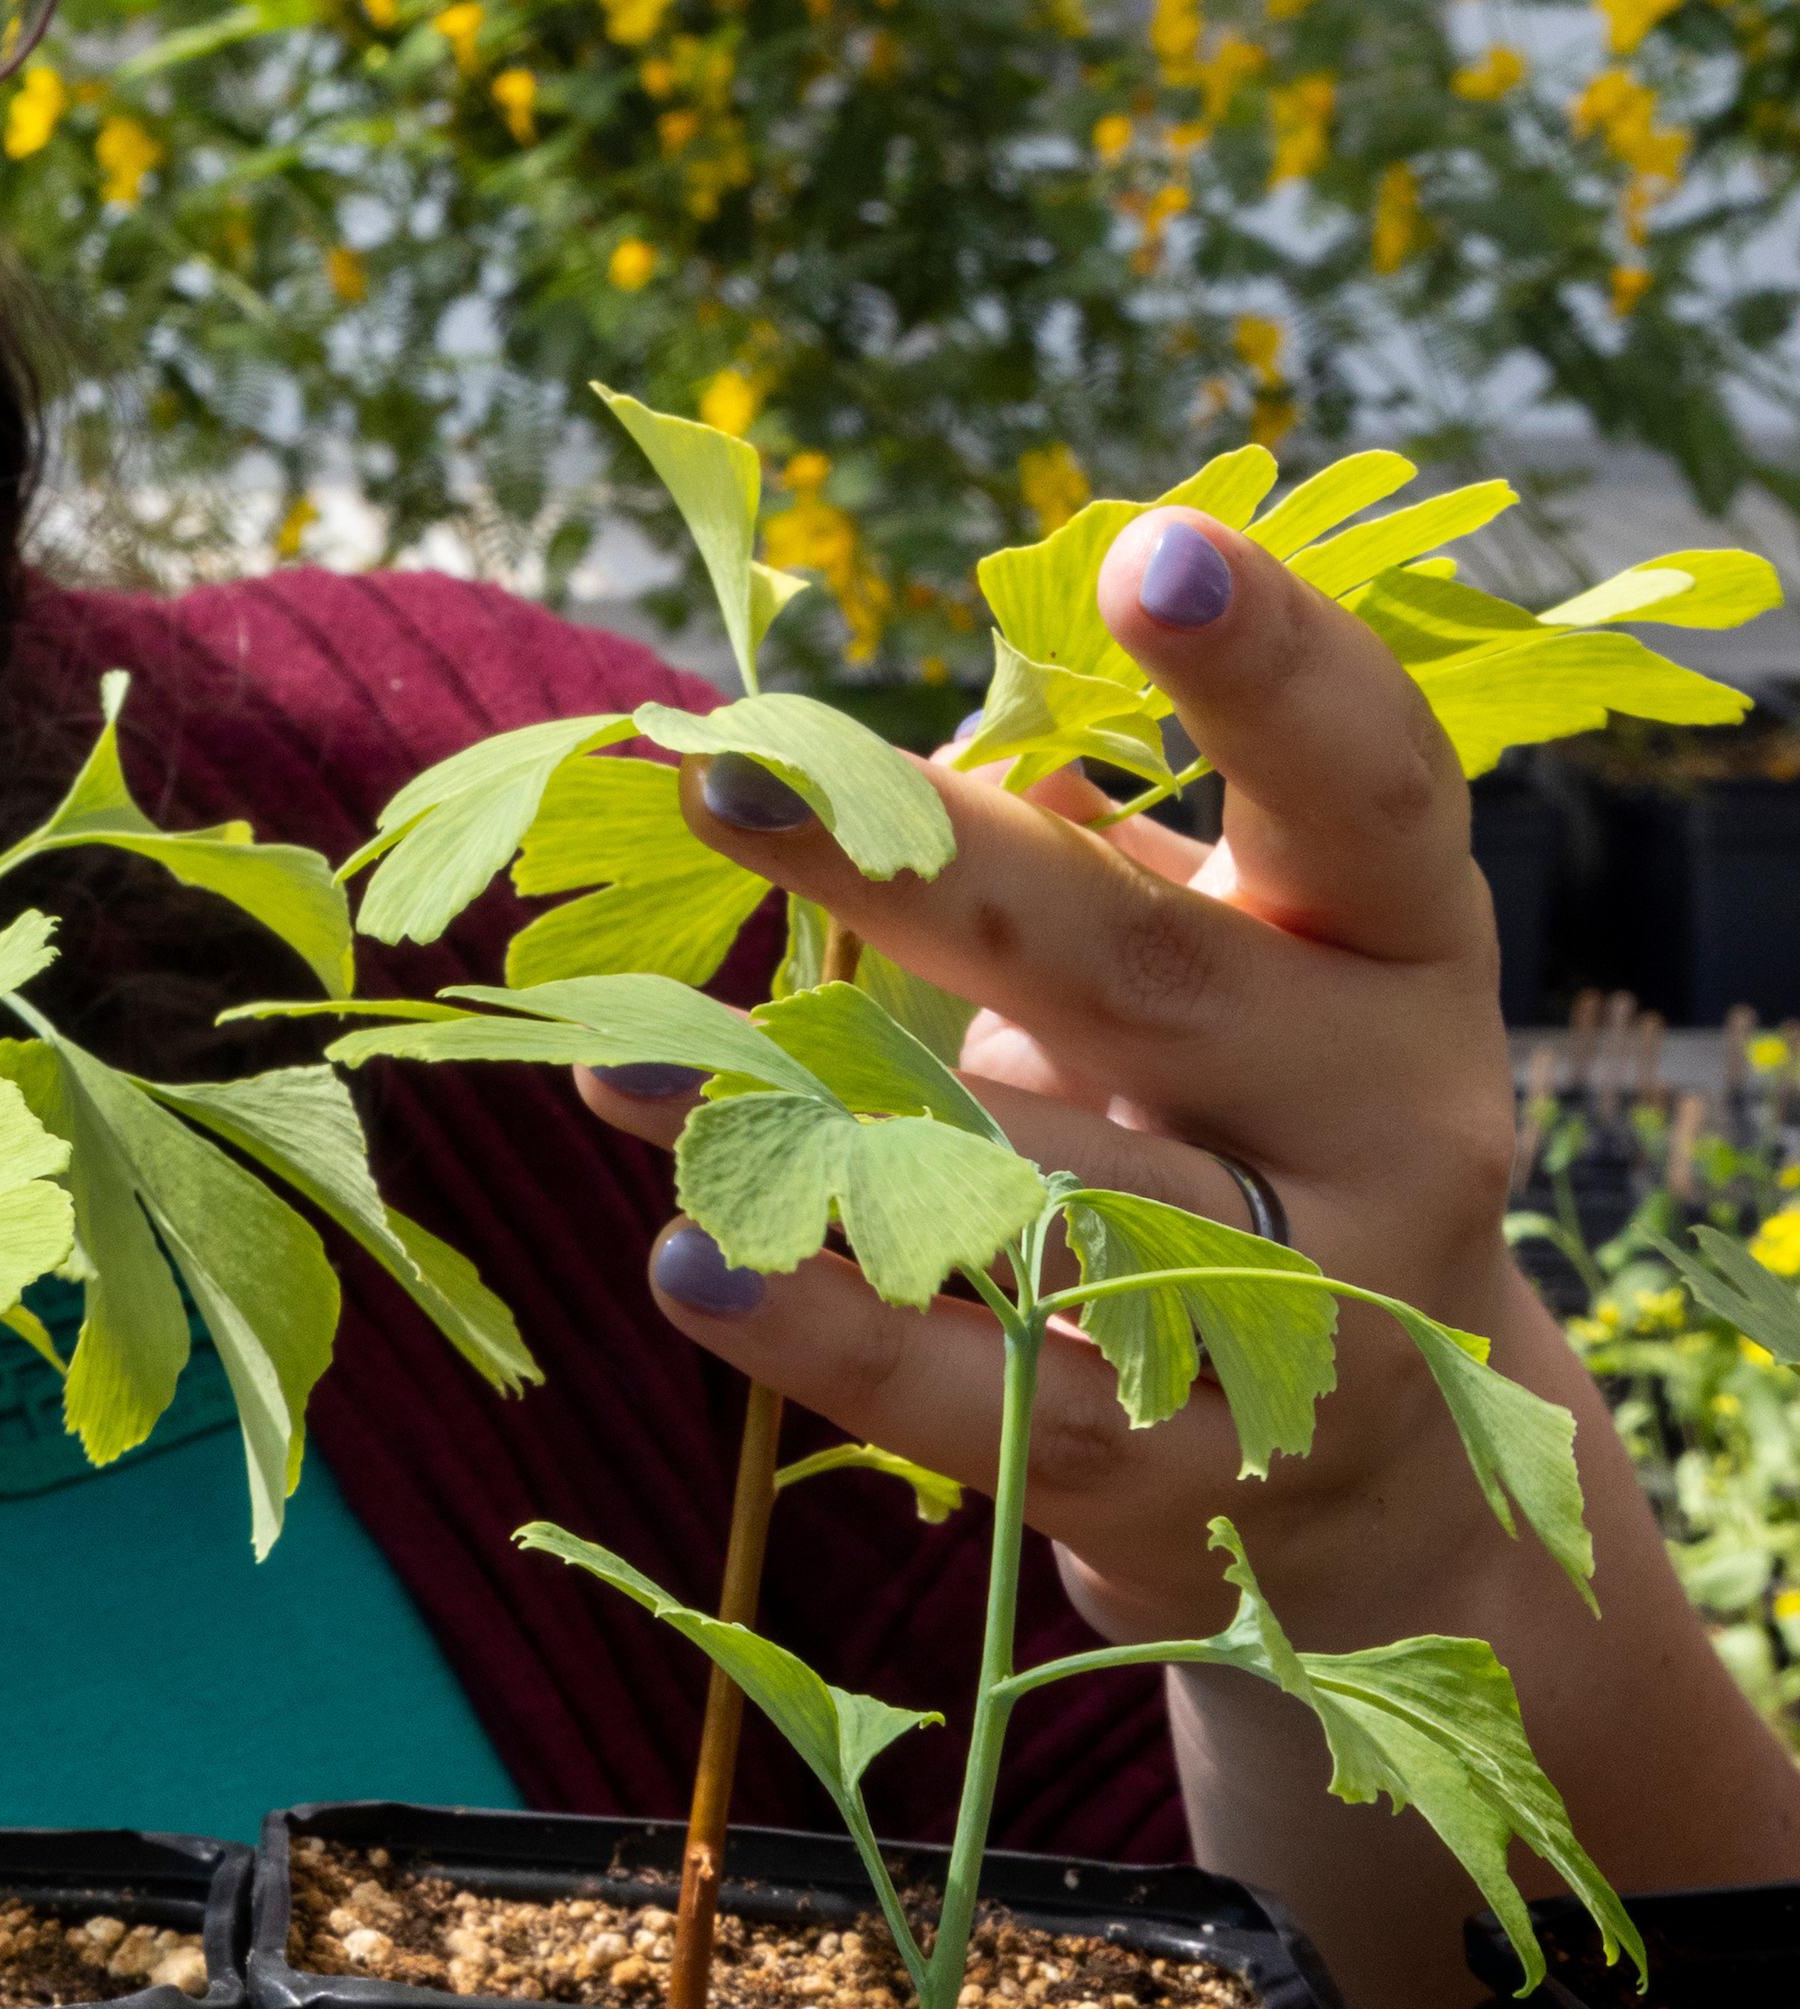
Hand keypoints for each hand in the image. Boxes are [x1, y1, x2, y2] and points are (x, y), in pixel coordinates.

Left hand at [571, 505, 1550, 1644]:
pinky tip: (687, 1258)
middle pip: (1140, 963)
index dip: (1274, 663)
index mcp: (1393, 943)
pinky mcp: (1193, 1465)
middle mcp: (1386, 1107)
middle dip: (925, 861)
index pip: (1366, 782)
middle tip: (726, 774)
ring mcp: (1308, 1300)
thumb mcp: (1204, 967)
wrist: (1360, 1460)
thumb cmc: (1225, 1122)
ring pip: (1050, 1189)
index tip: (1151, 543)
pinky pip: (988, 1394)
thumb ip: (1070, 849)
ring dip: (818, 1112)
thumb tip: (842, 745)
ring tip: (616, 1059)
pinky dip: (824, 1329)